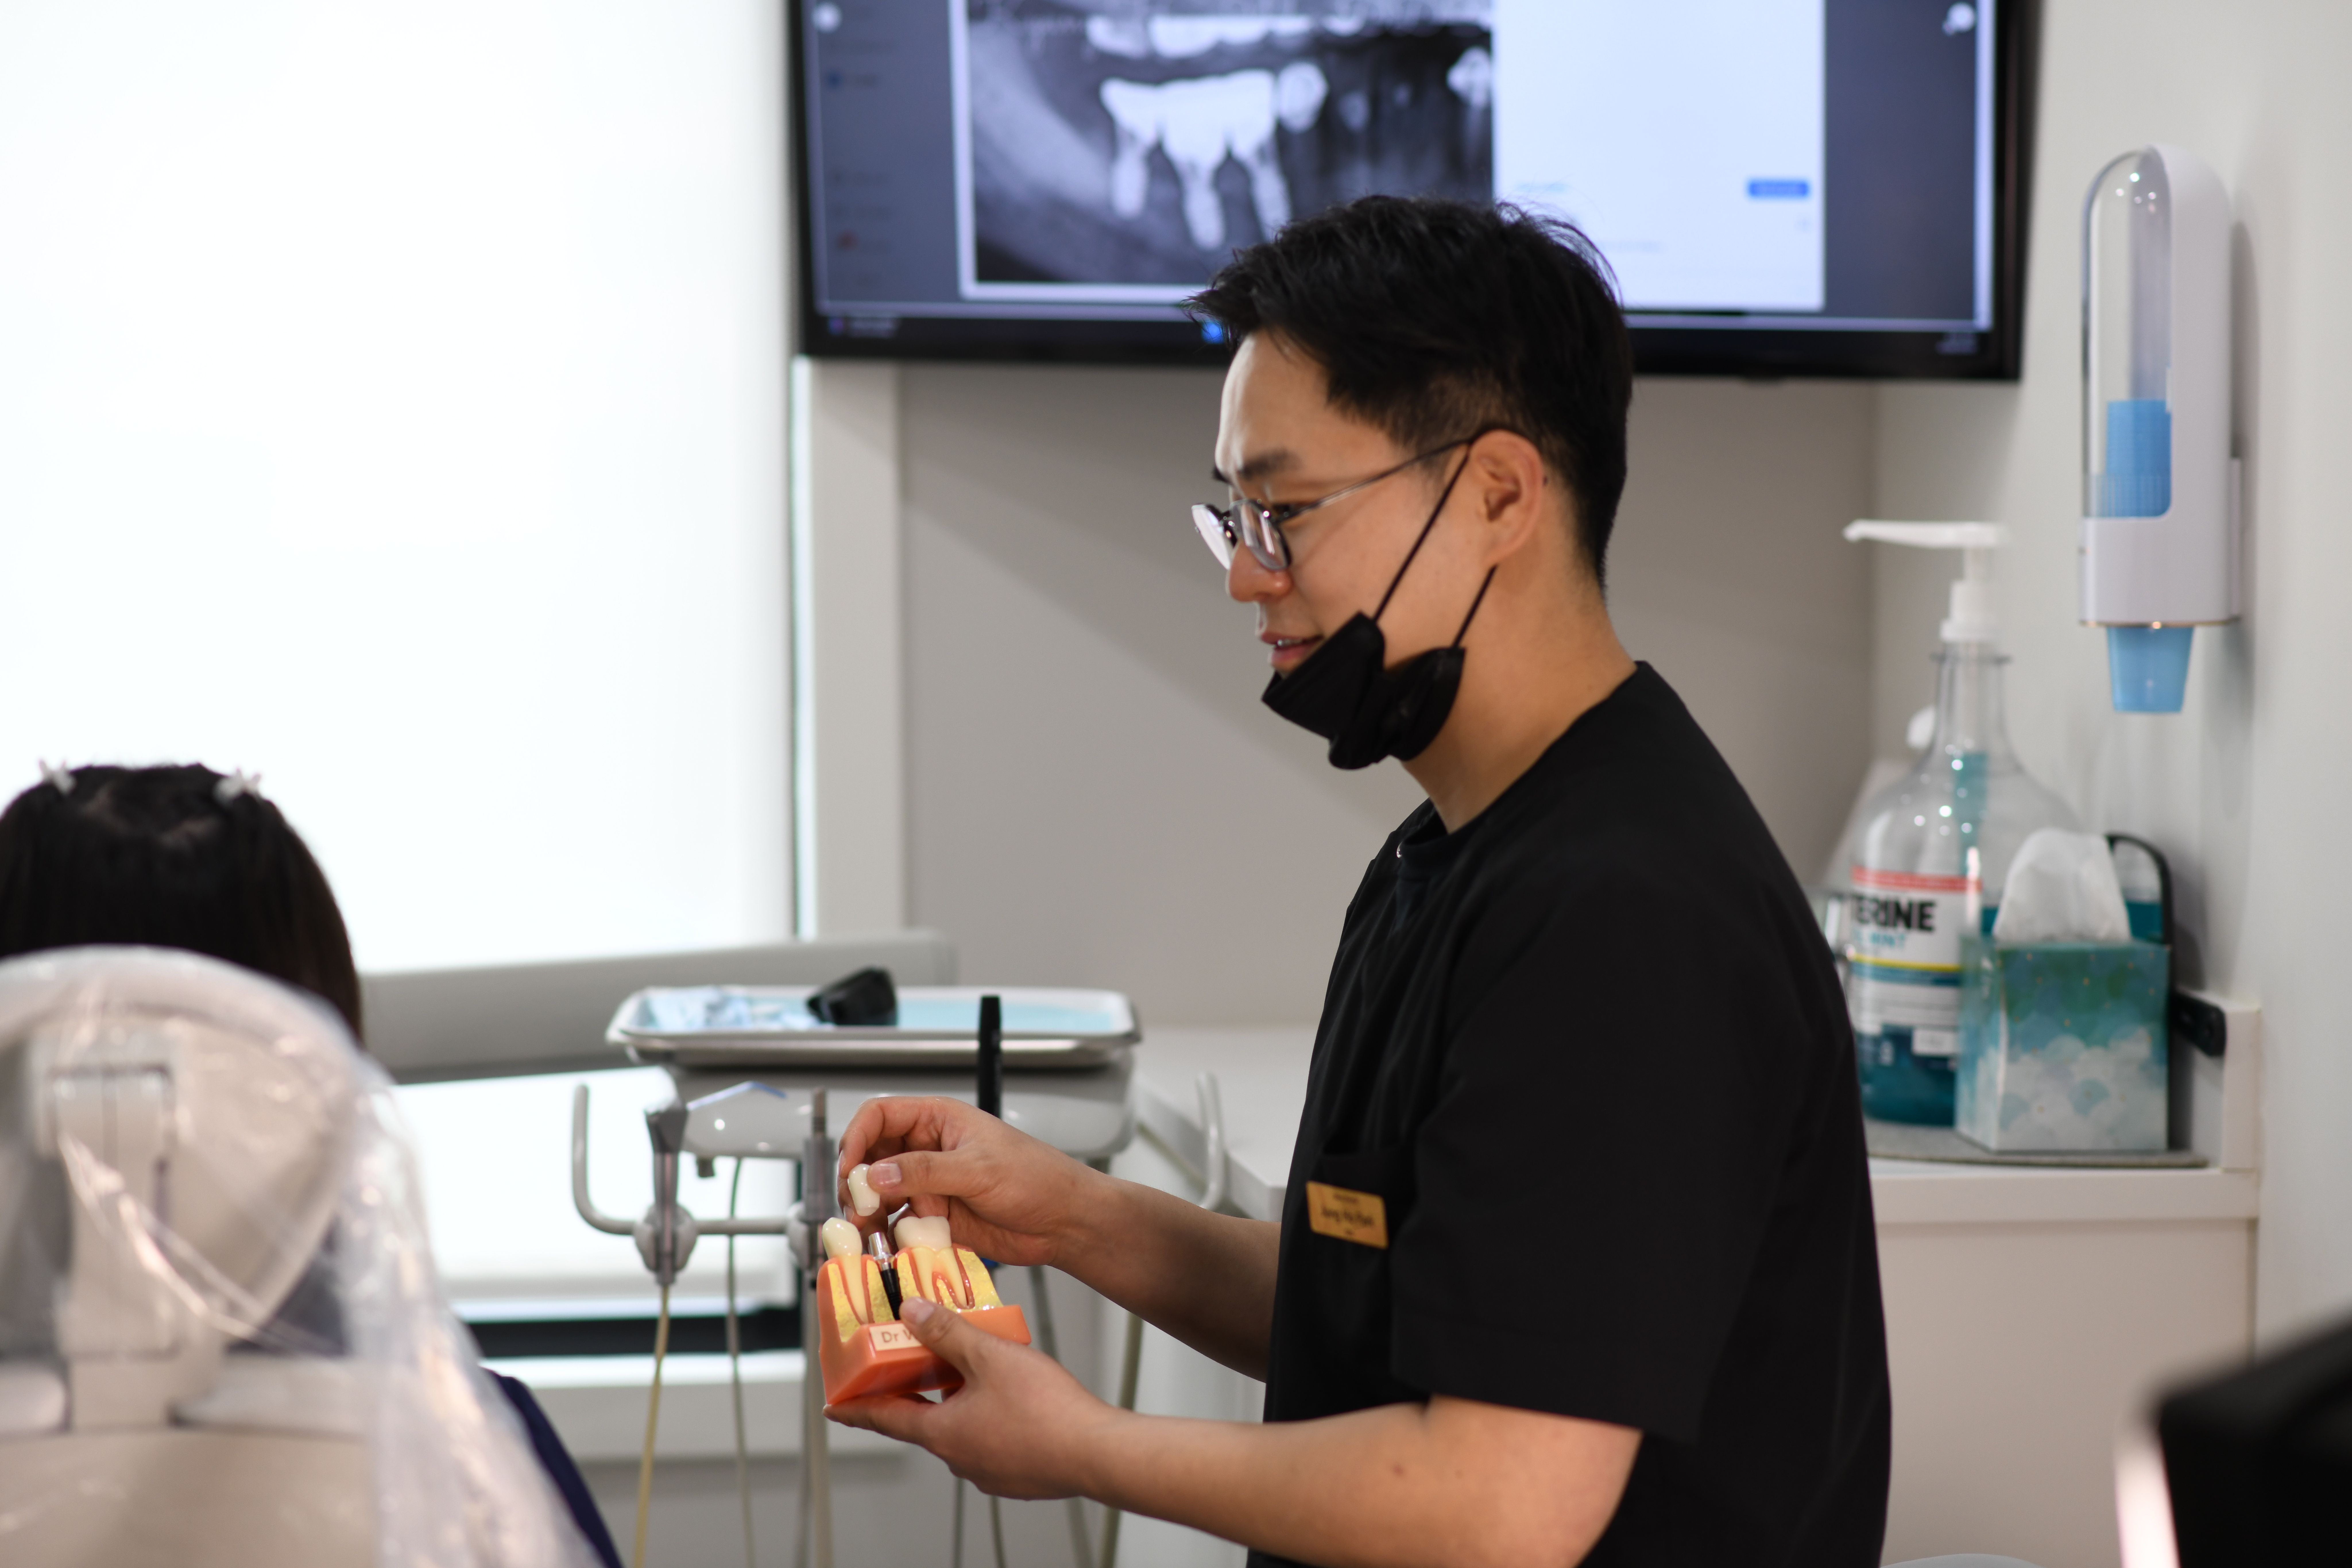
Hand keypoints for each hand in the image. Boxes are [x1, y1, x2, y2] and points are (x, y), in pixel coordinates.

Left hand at [825, 1298, 1117, 1498]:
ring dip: (958, 1403)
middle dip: (917, 1394)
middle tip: (911, 1369)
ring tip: (974, 1372)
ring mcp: (990, 1470)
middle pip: (924, 1421)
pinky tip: (1011, 1398)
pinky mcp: (1019, 1474)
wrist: (1097, 1452)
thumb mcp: (990, 1355)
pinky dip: (989, 1418)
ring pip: (961, 1430)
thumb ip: (949, 1331)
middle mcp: (961, 1458)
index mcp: (944, 1433)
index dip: (856, 1409)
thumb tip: (913, 1312)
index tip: (835, 1408)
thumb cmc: (1048, 1412)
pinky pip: (991, 1441)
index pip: (884, 1419)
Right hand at [836, 1095, 1102, 1266]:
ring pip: (881, 1193)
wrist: (1062, 1221)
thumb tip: (878, 1174)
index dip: (857, 1138)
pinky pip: (899, 1222)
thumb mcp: (978, 1169)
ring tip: (866, 1232)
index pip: (880, 1116)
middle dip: (859, 1182)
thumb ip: (925, 1171)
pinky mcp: (935, 1217)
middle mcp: (927, 1149)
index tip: (852, 1169)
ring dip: (869, 1212)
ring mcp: (930, 1184)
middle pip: (873, 1157)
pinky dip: (887, 1234)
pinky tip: (886, 1245)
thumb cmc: (1035, 1178)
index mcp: (938, 1120)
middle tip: (858, 1208)